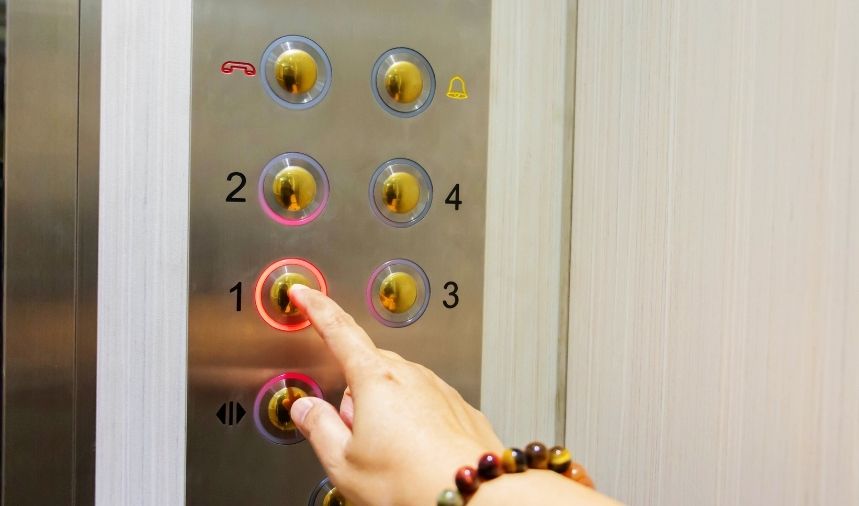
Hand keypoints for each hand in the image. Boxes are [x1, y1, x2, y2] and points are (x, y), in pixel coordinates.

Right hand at [287, 285, 503, 505]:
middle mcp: (412, 376)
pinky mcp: (460, 409)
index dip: (317, 309)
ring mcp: (440, 390)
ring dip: (386, 413)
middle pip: (367, 371)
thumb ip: (319, 428)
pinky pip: (426, 406)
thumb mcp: (345, 464)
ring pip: (398, 390)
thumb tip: (306, 408)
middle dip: (354, 397)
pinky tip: (417, 457)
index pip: (339, 332)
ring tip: (390, 458)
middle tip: (354, 440)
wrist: (476, 499)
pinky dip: (415, 425)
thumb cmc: (412, 485)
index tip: (304, 292)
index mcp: (376, 381)